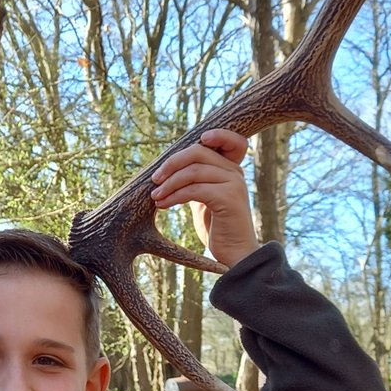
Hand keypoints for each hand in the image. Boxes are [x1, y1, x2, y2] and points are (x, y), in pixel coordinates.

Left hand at [150, 128, 258, 267]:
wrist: (236, 255)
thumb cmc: (218, 228)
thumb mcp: (205, 199)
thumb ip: (196, 181)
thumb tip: (170, 170)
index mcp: (232, 170)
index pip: (233, 141)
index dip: (218, 134)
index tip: (199, 138)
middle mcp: (236, 173)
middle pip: (199, 152)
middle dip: (172, 163)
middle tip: (154, 179)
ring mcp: (234, 184)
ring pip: (193, 171)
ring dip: (168, 183)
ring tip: (155, 196)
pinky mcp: (228, 198)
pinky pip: (194, 189)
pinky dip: (174, 196)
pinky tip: (163, 204)